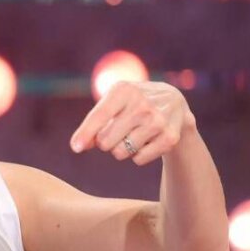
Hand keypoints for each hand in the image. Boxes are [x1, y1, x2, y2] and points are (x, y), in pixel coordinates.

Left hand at [69, 81, 195, 165]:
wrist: (174, 104)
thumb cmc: (133, 104)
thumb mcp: (113, 104)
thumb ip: (93, 123)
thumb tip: (79, 146)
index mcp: (124, 90)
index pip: (100, 115)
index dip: (85, 133)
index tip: (75, 148)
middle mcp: (142, 104)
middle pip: (106, 141)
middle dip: (105, 142)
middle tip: (117, 132)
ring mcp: (158, 120)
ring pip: (120, 153)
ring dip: (121, 149)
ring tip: (133, 134)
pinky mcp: (170, 137)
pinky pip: (138, 160)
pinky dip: (137, 156)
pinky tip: (147, 140)